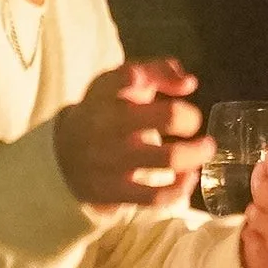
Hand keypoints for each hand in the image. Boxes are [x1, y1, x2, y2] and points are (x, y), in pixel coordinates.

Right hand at [54, 59, 214, 208]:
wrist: (62, 155)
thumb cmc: (104, 112)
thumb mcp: (120, 84)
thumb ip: (157, 72)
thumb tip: (189, 83)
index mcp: (107, 95)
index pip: (123, 78)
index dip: (143, 77)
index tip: (162, 83)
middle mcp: (108, 127)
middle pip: (166, 118)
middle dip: (190, 118)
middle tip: (194, 122)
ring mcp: (112, 162)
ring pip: (168, 159)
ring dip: (196, 153)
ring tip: (205, 148)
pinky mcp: (114, 192)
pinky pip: (156, 196)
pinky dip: (182, 187)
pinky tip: (189, 176)